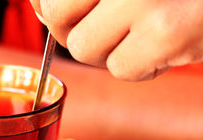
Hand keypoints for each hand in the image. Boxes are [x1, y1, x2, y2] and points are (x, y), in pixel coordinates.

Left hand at [30, 0, 202, 80]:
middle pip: (56, 18)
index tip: (77, 13)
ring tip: (140, 35)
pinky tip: (163, 47)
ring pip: (83, 48)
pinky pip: (120, 68)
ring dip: (108, 51)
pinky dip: (140, 68)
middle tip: (110, 24)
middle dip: (75, 30)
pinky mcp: (166, 33)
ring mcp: (142, 0)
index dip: (53, 10)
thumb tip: (37, 7)